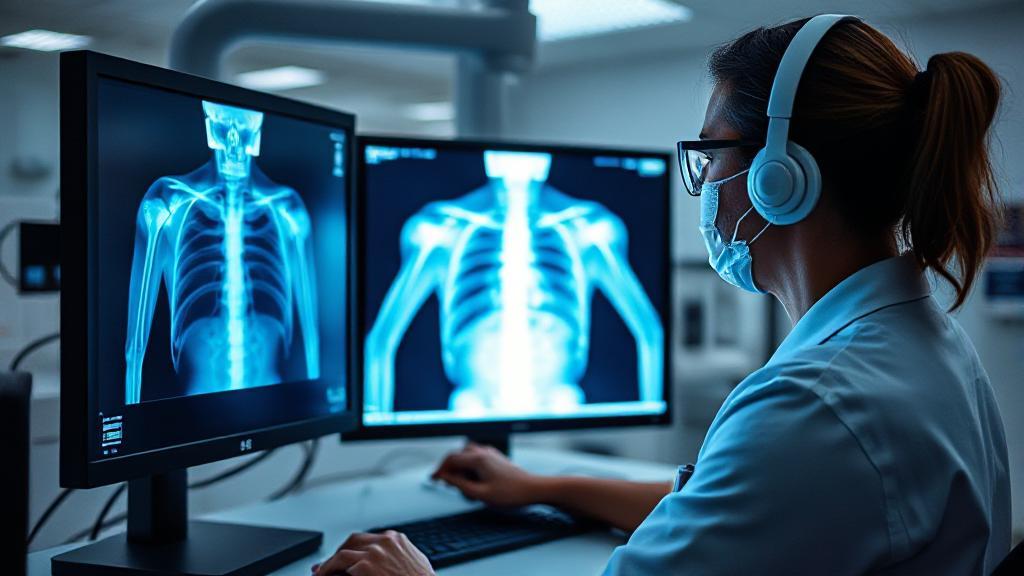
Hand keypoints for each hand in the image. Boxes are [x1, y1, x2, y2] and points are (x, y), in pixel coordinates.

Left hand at [314, 531, 433, 575]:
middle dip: (341, 552)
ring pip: (343, 552)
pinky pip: (339, 564)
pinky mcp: (366, 564)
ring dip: (330, 562)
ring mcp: (374, 552)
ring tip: (321, 572)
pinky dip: (328, 570)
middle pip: (354, 540)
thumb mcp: (416, 563)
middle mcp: (384, 541)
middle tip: (329, 564)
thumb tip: (392, 563)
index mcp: (396, 539)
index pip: (369, 539)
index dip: (354, 549)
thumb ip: (401, 556)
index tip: (346, 557)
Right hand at [431, 442, 541, 506]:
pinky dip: (470, 469)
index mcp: (478, 459)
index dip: (440, 470)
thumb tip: (444, 477)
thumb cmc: (510, 493)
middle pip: (458, 456)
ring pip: (466, 456)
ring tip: (464, 487)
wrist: (533, 489)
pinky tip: (475, 482)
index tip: (433, 480)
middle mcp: (483, 452)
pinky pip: (476, 459)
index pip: (451, 459)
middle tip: (449, 486)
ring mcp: (490, 454)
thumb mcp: (481, 494)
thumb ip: (460, 485)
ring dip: (461, 469)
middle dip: (451, 470)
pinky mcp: (496, 458)